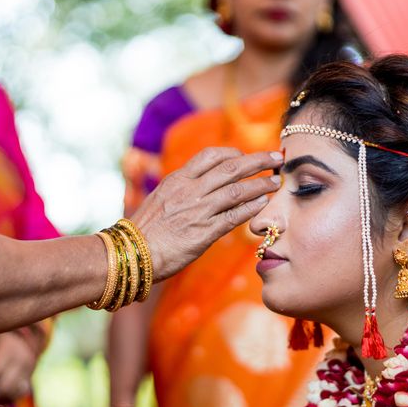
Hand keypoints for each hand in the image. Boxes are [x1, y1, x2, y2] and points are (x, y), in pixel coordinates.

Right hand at [130, 147, 281, 279]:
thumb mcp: (159, 200)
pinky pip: (234, 216)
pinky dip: (252, 208)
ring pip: (237, 190)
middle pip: (231, 168)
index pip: (210, 156)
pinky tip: (264, 203)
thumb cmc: (144, 231)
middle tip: (276, 156)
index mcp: (177, 180)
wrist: (131, 254)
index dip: (233, 153)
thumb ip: (180, 191)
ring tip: (276, 181)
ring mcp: (198, 211)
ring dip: (260, 184)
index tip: (245, 154)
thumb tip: (198, 188)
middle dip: (257, 160)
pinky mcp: (204, 233)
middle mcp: (190, 191)